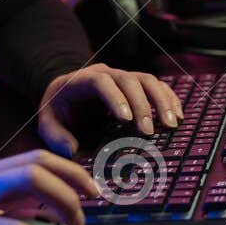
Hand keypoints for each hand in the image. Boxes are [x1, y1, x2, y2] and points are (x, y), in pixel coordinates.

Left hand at [37, 63, 183, 155]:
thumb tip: (72, 150)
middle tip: (149, 132)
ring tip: (172, 124)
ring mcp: (123, 78)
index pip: (101, 82)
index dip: (115, 98)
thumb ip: (55, 136)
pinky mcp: (136, 86)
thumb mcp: (48, 123)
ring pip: (148, 80)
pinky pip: (157, 86)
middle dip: (142, 105)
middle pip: (130, 80)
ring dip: (162, 101)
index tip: (126, 120)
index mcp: (82, 80)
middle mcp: (106, 74)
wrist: (65, 95)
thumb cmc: (58, 111)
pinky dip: (169, 99)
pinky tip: (178, 116)